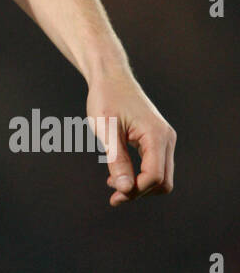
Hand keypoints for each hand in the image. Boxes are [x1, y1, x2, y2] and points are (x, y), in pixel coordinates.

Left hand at [86, 73, 175, 206]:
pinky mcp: (157, 140)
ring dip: (139, 186)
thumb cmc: (106, 99)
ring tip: (113, 185)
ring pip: (161, 177)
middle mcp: (166, 138)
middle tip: (113, 195)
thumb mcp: (106, 130)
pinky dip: (140, 176)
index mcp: (156, 135)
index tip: (114, 195)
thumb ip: (117, 160)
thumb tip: (126, 190)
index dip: (136, 190)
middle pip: (162, 181)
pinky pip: (155, 167)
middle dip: (139, 192)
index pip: (154, 176)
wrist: (110, 77)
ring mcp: (164, 139)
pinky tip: (119, 176)